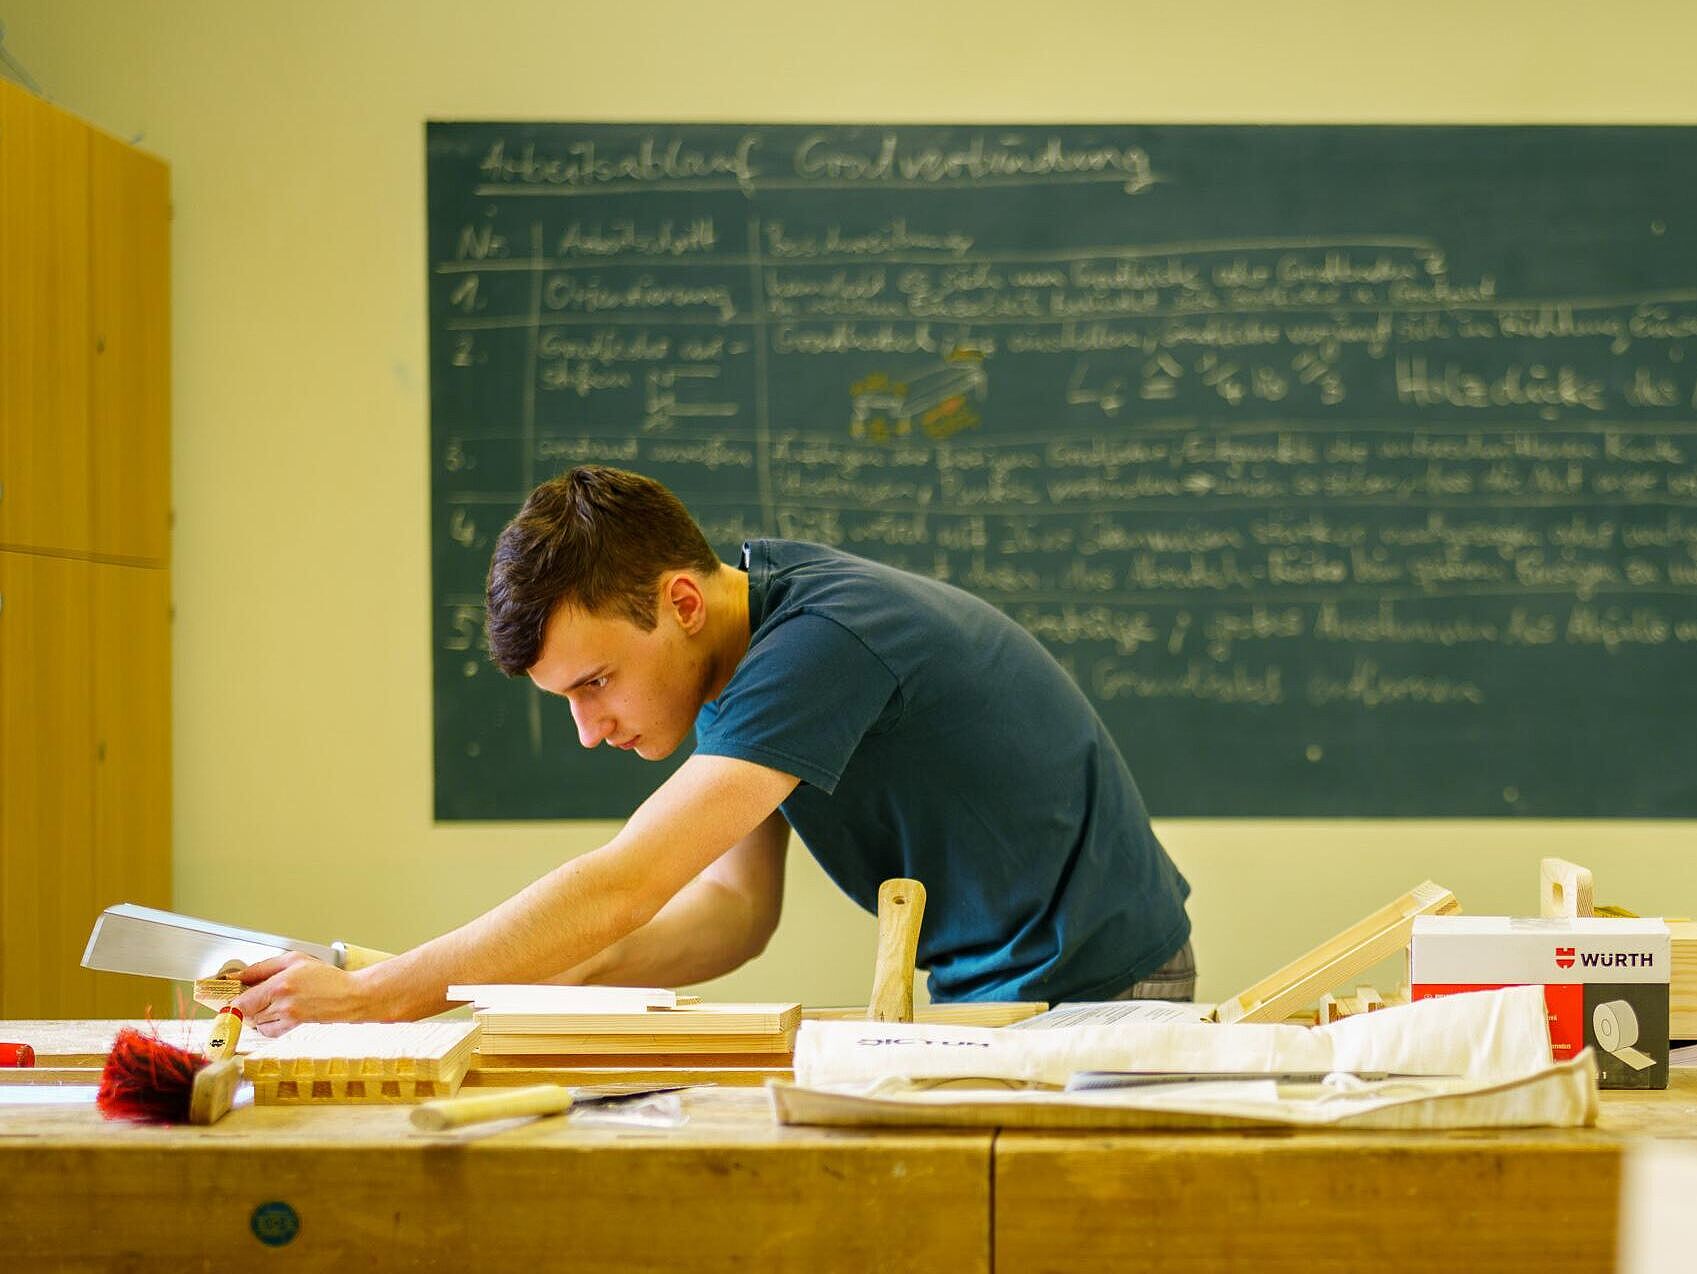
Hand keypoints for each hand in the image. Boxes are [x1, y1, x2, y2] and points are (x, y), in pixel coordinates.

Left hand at [230, 952, 376, 1036]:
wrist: (349, 996)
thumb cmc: (326, 976)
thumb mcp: (295, 960)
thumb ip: (263, 967)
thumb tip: (239, 976)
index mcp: (279, 984)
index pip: (242, 1001)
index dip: (231, 1000)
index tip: (227, 996)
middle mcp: (281, 1004)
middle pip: (246, 1012)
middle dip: (243, 1005)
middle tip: (248, 995)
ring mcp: (286, 1018)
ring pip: (255, 1021)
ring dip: (255, 1013)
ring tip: (266, 1002)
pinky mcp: (292, 1026)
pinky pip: (268, 1030)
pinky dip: (265, 1024)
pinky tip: (273, 1013)